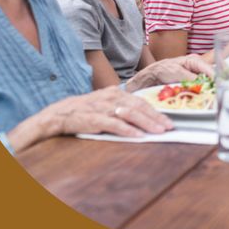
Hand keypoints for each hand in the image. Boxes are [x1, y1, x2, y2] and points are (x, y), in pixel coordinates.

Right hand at [45, 86, 173, 138]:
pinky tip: (138, 135)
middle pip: (139, 107)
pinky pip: (115, 124)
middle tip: (168, 127)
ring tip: (158, 131)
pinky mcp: (96, 119)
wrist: (60, 113)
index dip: (155, 112)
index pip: (141, 102)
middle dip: (156, 118)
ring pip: (131, 114)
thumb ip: (121, 107)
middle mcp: (112, 97)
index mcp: (116, 92)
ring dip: (146, 123)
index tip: (167, 121)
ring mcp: (104, 107)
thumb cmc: (85, 110)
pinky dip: (128, 130)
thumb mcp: (105, 103)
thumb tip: (141, 117)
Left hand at [127, 54, 213, 90]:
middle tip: (213, 95)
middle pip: (209, 77)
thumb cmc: (163, 70)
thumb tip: (201, 84)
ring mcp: (194, 76)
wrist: (152, 76)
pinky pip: (198, 89)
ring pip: (205, 84)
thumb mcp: (176, 73)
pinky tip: (199, 98)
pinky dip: (199, 94)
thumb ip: (190, 77)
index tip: (217, 88)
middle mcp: (197, 67)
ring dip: (205, 91)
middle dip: (211, 86)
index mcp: (195, 61)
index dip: (214, 79)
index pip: (209, 69)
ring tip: (207, 98)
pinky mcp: (191, 83)